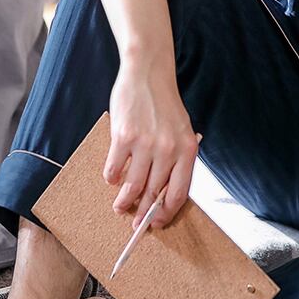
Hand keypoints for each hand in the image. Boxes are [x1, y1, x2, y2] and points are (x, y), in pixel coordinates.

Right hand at [103, 67, 202, 229]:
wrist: (148, 74)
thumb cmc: (164, 104)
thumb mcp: (182, 130)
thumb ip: (177, 159)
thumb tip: (163, 194)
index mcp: (187, 149)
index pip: (179, 193)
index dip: (167, 213)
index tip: (158, 223)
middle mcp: (168, 149)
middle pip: (153, 194)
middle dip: (143, 214)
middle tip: (135, 223)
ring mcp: (145, 143)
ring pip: (132, 187)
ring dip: (124, 202)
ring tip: (120, 206)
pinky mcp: (123, 137)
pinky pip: (114, 170)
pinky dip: (111, 179)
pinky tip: (112, 178)